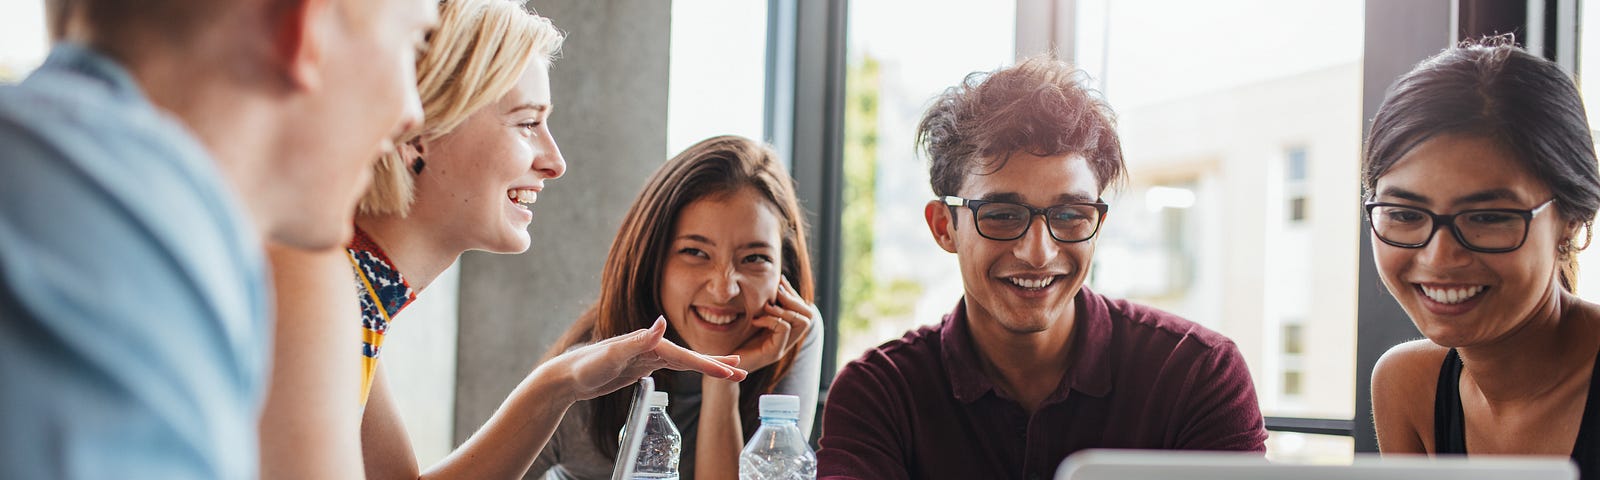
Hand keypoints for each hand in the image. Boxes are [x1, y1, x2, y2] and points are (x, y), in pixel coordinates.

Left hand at [552, 316, 745, 402]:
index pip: (686, 356)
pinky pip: (674, 368)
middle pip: (691, 357)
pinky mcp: (642, 366)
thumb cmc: (585, 365)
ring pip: (685, 362)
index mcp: (649, 343)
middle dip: (717, 364)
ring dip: (708, 366)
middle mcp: (652, 346)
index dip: (709, 364)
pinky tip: (698, 369)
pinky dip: (690, 369)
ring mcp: (648, 356)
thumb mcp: (611, 354)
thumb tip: (663, 322)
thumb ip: (638, 340)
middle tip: (743, 371)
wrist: (567, 376)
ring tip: (730, 370)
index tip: (731, 371)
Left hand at [730, 276, 816, 372]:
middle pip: (809, 316)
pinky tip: (756, 320)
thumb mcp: (750, 318)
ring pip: (802, 322)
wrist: (722, 365)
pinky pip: (784, 329)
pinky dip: (771, 319)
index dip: (793, 293)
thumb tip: (771, 283)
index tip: (779, 282)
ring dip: (785, 309)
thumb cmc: (732, 340)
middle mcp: (787, 341)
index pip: (804, 310)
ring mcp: (782, 348)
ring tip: (767, 306)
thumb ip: (762, 306)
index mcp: (784, 332)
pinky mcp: (773, 353)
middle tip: (777, 293)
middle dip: (794, 299)